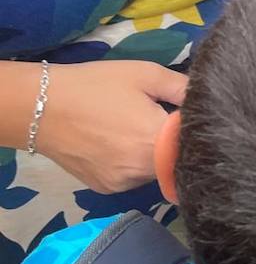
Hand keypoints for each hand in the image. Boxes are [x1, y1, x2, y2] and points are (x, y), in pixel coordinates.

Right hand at [36, 60, 186, 193]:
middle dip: (176, 144)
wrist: (42, 107)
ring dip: (155, 155)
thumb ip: (182, 88)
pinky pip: (133, 178)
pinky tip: (121, 143)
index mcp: (155, 141)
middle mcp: (143, 171)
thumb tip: (205, 99)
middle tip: (166, 121)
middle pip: (176, 162)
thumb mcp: (146, 74)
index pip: (194, 145)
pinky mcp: (107, 189)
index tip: (198, 120)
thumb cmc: (97, 86)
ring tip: (139, 130)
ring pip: (155, 172)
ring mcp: (123, 184)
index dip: (199, 132)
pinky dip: (134, 164)